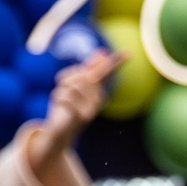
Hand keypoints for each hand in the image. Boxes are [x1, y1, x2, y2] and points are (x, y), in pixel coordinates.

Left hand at [21, 50, 123, 170]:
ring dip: (61, 90)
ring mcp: (92, 109)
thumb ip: (89, 69)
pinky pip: (66, 97)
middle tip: (62, 90)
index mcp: (98, 90)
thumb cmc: (68, 107)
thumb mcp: (76, 85)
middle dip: (66, 79)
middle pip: (80, 75)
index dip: (117, 61)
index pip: (107, 72)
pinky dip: (58, 99)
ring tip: (62, 101)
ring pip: (71, 86)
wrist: (60, 132)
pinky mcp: (82, 117)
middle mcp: (99, 100)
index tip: (128, 53)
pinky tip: (60, 108)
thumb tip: (103, 53)